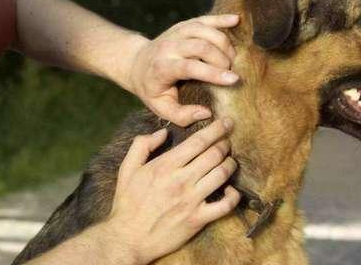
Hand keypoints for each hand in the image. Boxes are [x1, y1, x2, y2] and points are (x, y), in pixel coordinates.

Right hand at [106, 118, 240, 263]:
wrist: (128, 238)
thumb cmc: (127, 203)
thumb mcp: (127, 169)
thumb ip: (142, 145)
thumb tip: (163, 132)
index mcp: (165, 165)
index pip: (198, 141)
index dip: (216, 129)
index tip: (226, 122)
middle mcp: (181, 180)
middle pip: (214, 154)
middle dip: (225, 143)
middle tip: (228, 140)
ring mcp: (191, 200)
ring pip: (222, 175)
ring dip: (230, 164)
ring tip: (230, 160)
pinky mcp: (198, 219)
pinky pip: (224, 205)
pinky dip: (233, 196)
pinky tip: (232, 190)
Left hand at [126, 14, 239, 126]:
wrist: (137, 64)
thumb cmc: (153, 89)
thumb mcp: (161, 108)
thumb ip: (183, 115)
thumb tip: (207, 113)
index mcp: (161, 68)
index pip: (190, 67)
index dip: (213, 73)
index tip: (234, 79)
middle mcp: (168, 47)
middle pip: (200, 46)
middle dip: (221, 58)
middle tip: (232, 71)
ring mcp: (175, 33)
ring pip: (204, 30)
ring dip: (223, 43)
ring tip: (233, 58)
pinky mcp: (183, 25)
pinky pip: (203, 19)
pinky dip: (220, 19)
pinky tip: (236, 20)